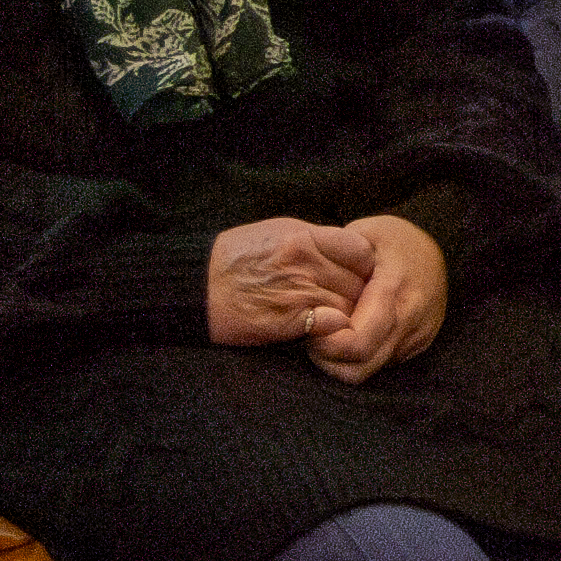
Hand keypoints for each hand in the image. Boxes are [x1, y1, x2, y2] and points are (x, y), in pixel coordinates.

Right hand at [205, 216, 369, 349]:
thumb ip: (316, 239)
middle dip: (361, 293)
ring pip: (349, 305)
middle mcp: (306, 263)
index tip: (361, 275)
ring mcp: (298, 292)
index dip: (367, 266)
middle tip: (355, 301)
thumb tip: (347, 249)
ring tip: (340, 317)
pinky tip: (325, 329)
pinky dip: (334, 329)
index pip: (362, 250)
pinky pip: (330, 324)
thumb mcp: (277, 231)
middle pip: (360, 281)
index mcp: (304, 237)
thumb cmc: (233, 257)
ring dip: (349, 313)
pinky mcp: (288, 321)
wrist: (194, 288)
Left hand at [306, 214, 449, 383]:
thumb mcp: (364, 234)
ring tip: (333, 334)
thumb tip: (310, 287)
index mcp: (396, 290)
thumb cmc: (394, 239)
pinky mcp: (420, 343)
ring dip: (345, 360)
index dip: (327, 345)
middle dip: (330, 359)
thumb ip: (336, 259)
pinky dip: (363, 355)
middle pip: (361, 366)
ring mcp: (419, 335)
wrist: (441, 248)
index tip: (313, 327)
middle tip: (317, 336)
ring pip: (370, 370)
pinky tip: (356, 331)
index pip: (357, 342)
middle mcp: (412, 319)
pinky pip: (383, 362)